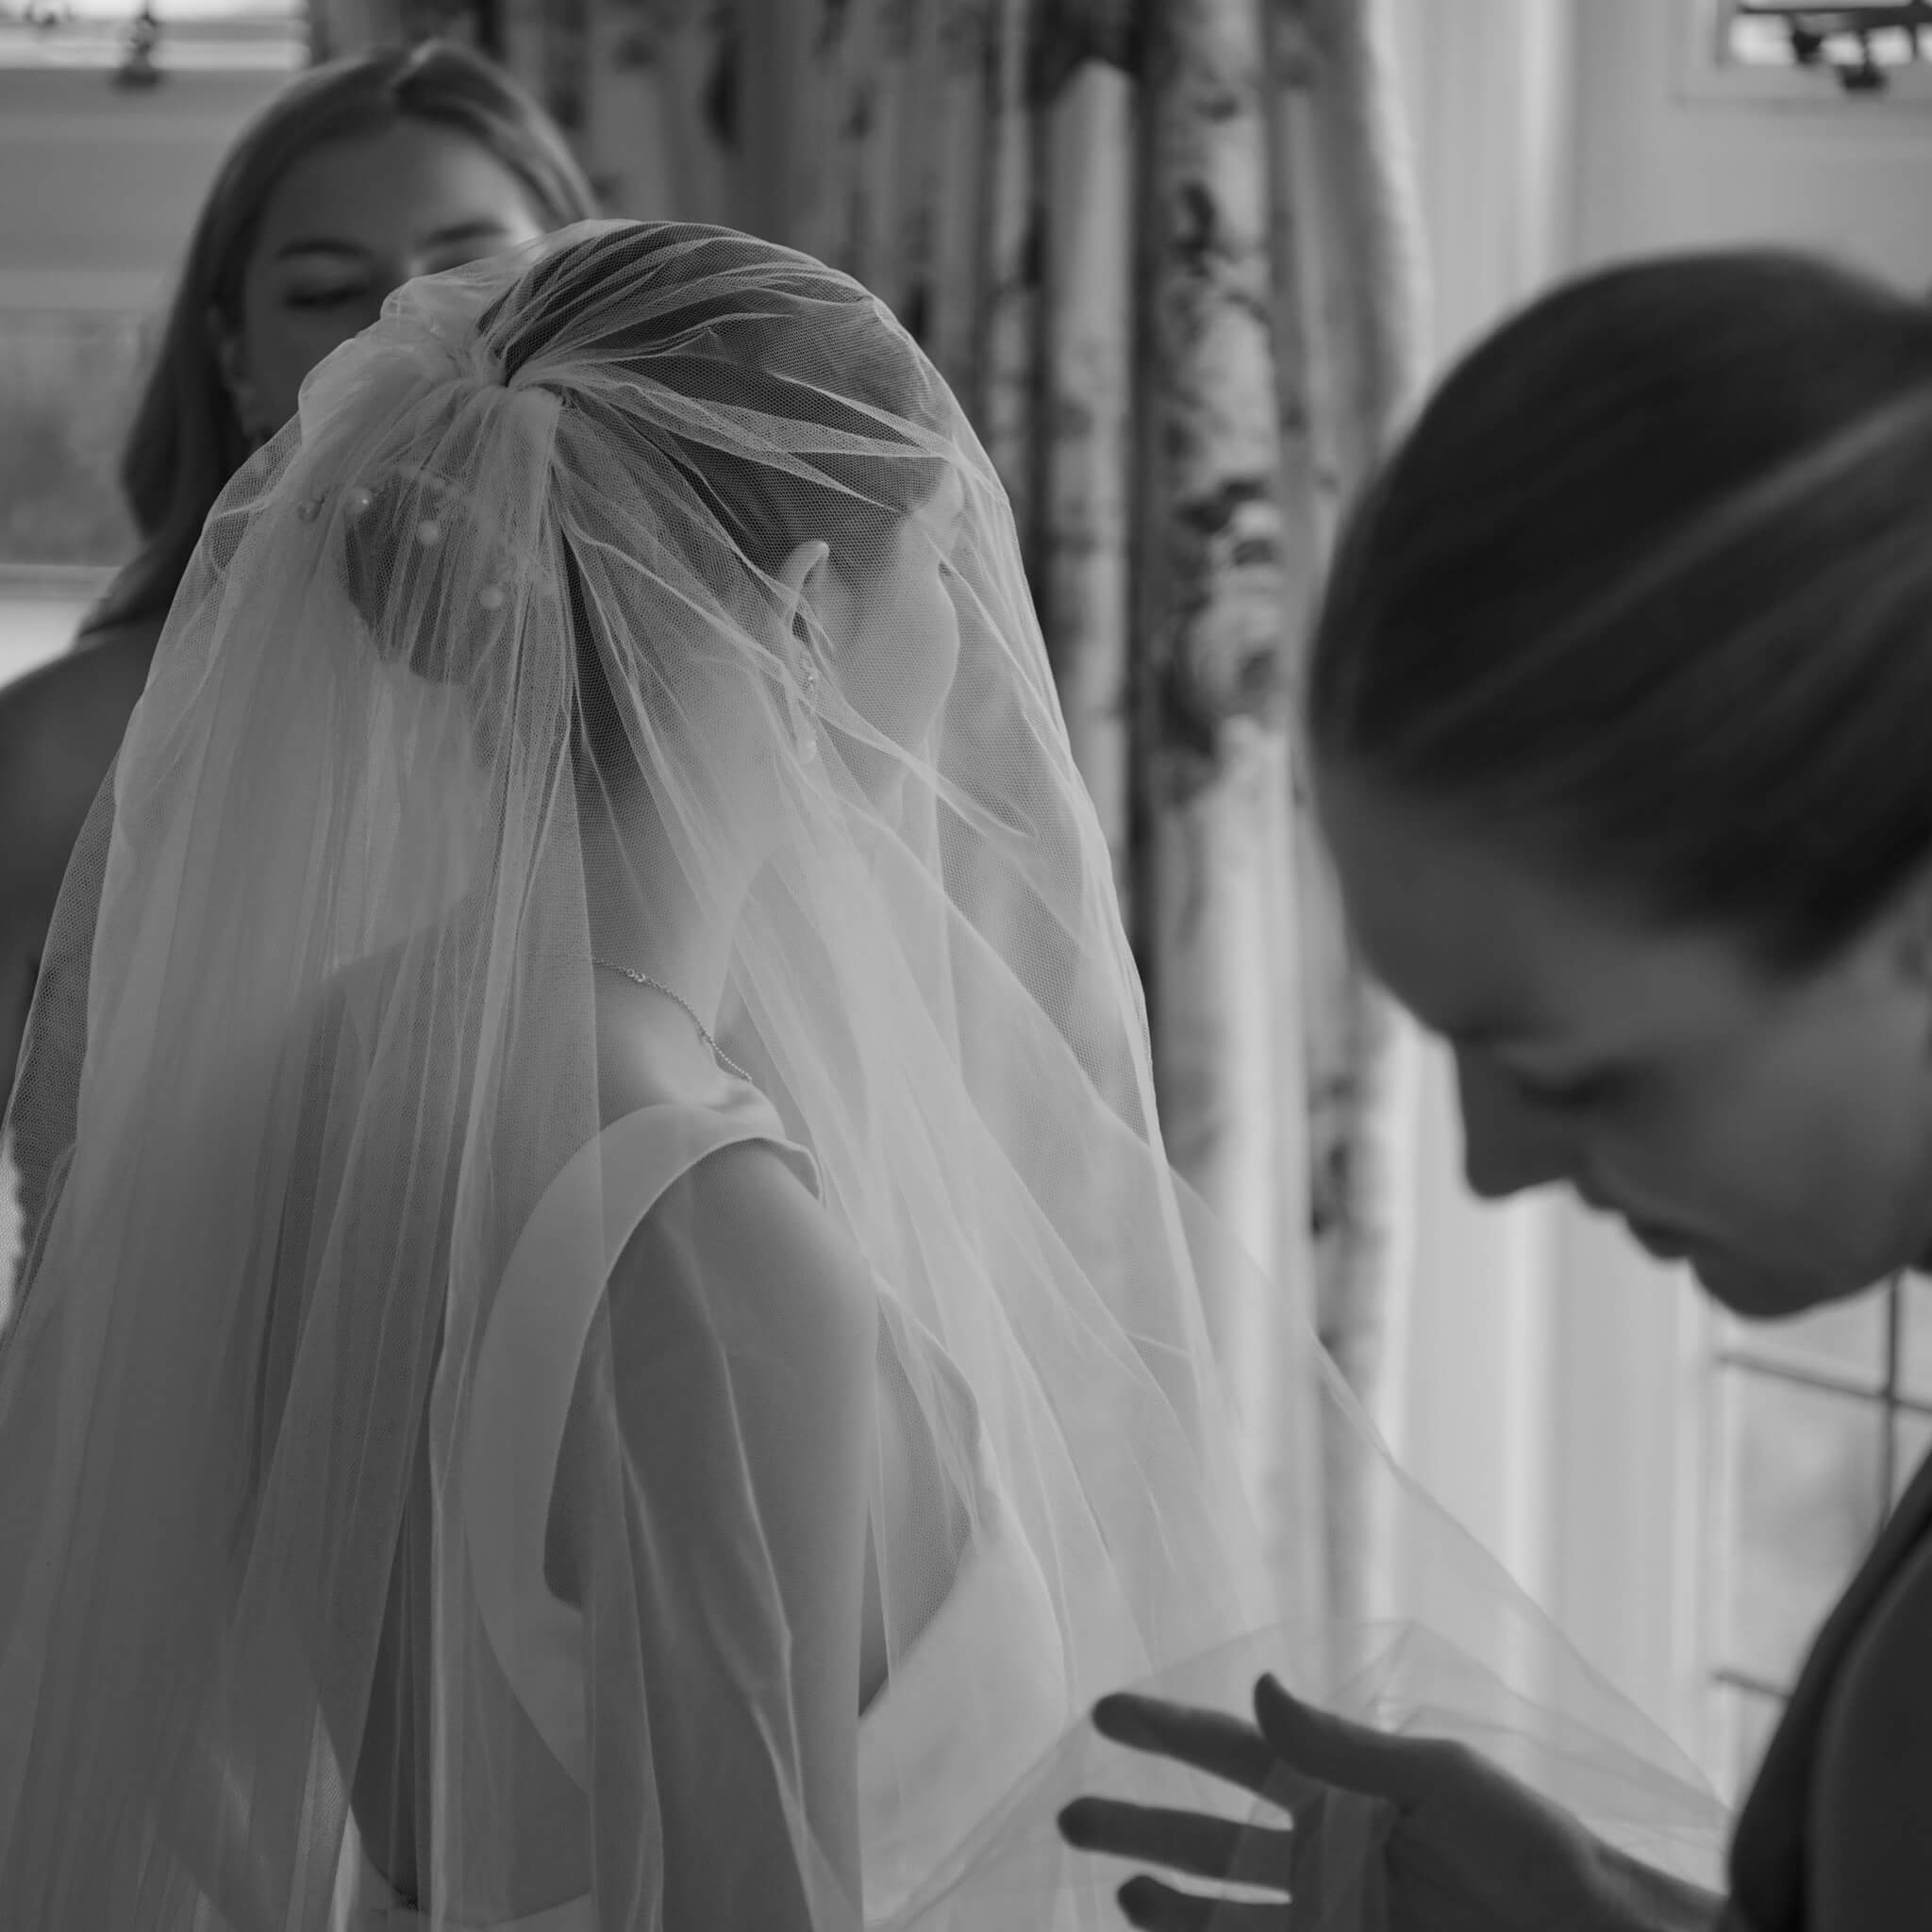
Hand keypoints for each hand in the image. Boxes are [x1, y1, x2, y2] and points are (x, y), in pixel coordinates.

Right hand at [1058, 1674, 1652, 1931]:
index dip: (1170, 1733)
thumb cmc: (1537, 1850)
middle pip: (1211, 1840)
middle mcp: (1329, 1856)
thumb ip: (1343, 1747)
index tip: (1105, 1711)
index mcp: (1347, 1792)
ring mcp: (1338, 1921)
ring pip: (1223, 1911)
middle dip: (1141, 1826)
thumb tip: (1256, 1685)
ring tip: (1109, 1892)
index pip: (1237, 1754)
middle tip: (1067, 1813)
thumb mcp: (1442, 1781)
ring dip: (1164, 1902)